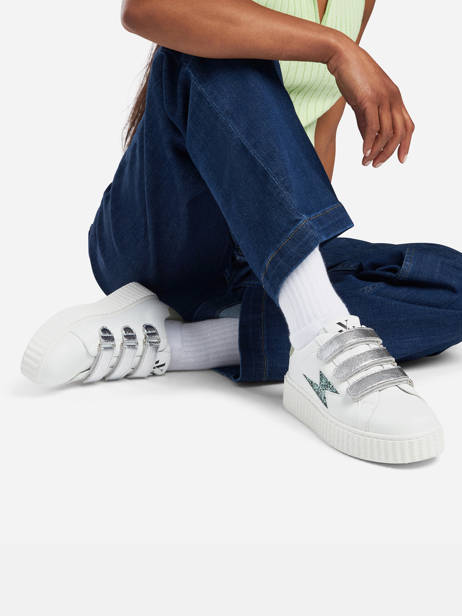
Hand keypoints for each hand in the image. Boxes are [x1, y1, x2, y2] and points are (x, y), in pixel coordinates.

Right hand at [327, 38, 414, 166]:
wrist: (342, 56)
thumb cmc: (352, 77)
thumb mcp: (363, 101)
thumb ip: (367, 120)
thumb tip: (369, 141)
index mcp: (395, 98)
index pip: (408, 126)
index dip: (406, 144)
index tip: (400, 159)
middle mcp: (393, 98)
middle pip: (400, 132)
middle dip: (390, 152)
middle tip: (377, 165)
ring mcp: (383, 98)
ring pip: (387, 132)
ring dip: (378, 151)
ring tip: (367, 162)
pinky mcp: (369, 99)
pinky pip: (373, 127)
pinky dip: (369, 142)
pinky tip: (364, 152)